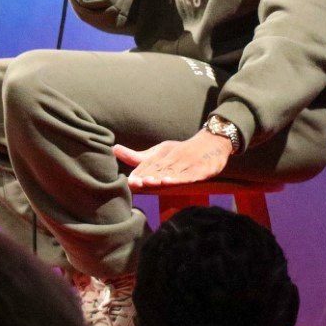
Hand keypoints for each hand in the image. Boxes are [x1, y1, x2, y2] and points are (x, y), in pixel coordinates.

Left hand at [114, 130, 230, 188]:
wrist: (212, 142)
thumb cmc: (181, 151)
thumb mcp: (159, 152)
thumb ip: (138, 157)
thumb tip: (114, 149)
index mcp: (162, 154)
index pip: (149, 165)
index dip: (139, 173)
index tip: (129, 181)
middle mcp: (174, 157)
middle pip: (159, 169)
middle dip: (147, 176)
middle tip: (135, 183)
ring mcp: (188, 163)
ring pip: (173, 171)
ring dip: (162, 177)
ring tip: (150, 182)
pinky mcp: (202, 169)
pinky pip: (191, 175)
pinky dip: (182, 178)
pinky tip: (173, 181)